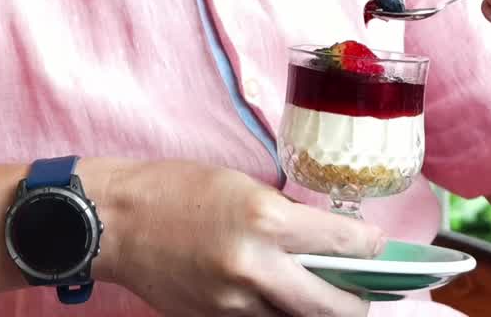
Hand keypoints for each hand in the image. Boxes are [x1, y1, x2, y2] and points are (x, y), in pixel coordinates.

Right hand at [92, 159, 382, 316]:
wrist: (114, 221)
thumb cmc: (175, 189)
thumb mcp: (243, 186)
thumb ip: (286, 217)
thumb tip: (327, 241)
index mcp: (267, 220)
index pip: (344, 245)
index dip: (371, 248)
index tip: (376, 247)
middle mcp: (256, 266)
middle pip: (333, 307)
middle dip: (356, 302)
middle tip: (361, 291)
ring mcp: (234, 302)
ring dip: (314, 311)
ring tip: (319, 295)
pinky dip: (278, 315)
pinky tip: (278, 299)